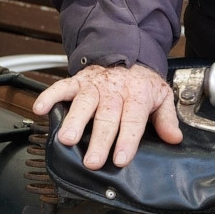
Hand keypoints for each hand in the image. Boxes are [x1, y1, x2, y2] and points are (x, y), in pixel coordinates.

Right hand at [34, 63, 182, 169]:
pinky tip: (40, 109)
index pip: (133, 119)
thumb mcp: (161, 96)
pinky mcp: (77, 81)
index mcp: (137, 95)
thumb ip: (166, 119)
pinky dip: (49, 96)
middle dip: (99, 140)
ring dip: (74, 121)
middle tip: (92, 161)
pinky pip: (61, 87)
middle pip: (107, 116)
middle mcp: (114, 91)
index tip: (120, 159)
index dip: (127, 140)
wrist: (125, 52)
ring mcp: (93, 86)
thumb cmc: (141, 82)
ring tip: (67, 140)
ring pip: (83, 103)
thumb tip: (174, 138)